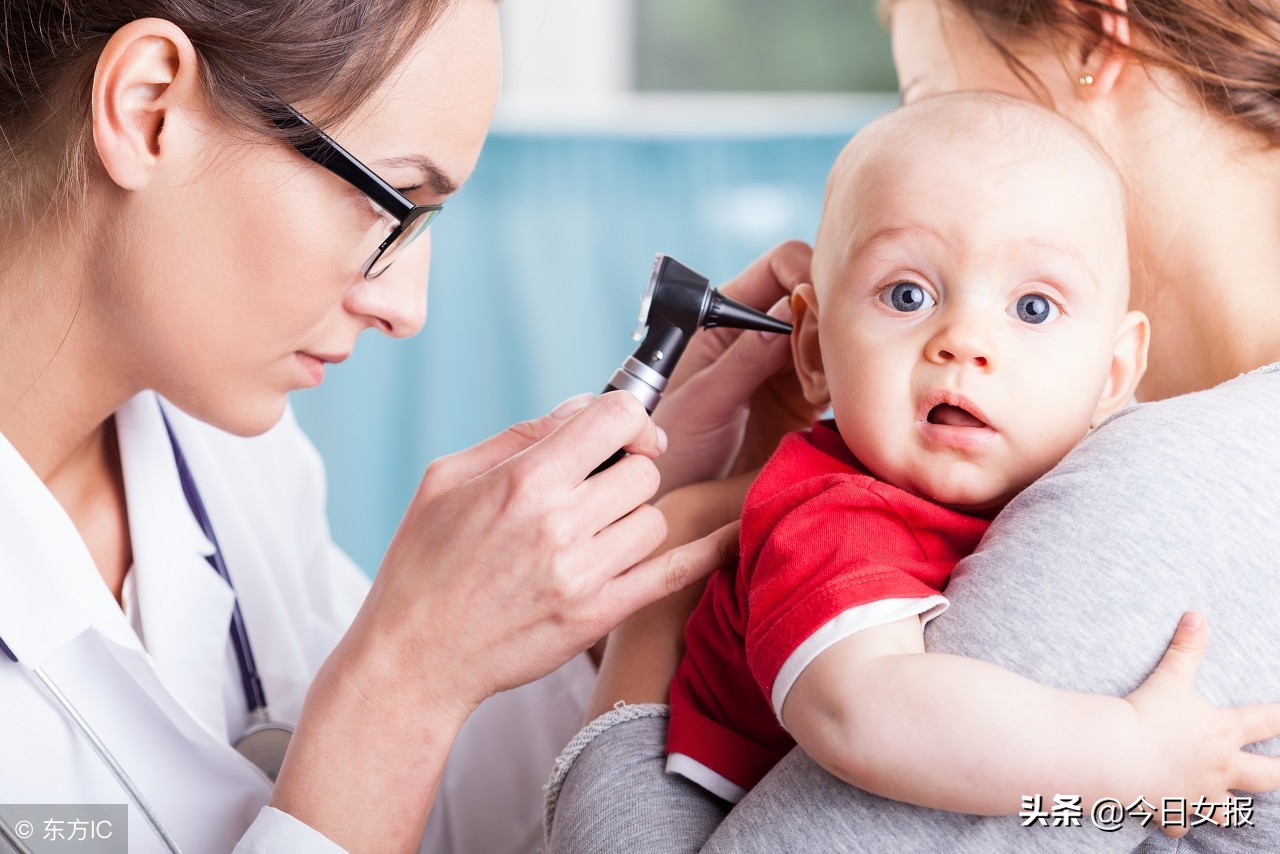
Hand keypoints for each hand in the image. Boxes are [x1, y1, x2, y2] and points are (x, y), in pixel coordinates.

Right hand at [352, 391, 738, 720]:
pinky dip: (706, 550)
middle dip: (628, 469)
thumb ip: (521, 435)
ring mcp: (585, 574)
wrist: (414, 658)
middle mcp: (560, 524)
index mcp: (524, 481)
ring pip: (655, 518)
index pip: (615, 417)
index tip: (618, 430)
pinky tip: (726, 532)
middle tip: (601, 485)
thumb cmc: (423, 564)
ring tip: (600, 528)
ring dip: (635, 516)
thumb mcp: (448, 478)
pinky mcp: (600, 616)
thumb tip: (582, 407)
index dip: (625, 416)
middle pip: (644, 470)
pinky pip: (675, 572)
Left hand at [652, 241, 823, 494]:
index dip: (805, 275)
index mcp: (724, 315)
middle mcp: (758, 332)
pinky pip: (838, 377)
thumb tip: (788, 310)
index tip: (819, 307)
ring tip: (826, 384)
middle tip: (830, 352)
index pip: (779, 266)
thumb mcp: (702, 401)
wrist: (673, 497)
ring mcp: (784, 365)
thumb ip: (744, 359)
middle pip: (814, 296)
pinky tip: (834, 402)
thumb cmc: (669, 446)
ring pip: (832, 336)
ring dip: (838, 353)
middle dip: (830, 315)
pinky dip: (845, 384)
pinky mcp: (803, 399)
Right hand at [1125, 612, 1279, 836]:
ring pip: (1230, 810)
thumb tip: (1196, 616)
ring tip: (1227, 800)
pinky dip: (1180, 818)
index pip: (1269, 721)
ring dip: (1230, 805)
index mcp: (1222, 732)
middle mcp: (1220, 768)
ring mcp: (1200, 794)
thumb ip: (1185, 648)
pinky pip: (1183, 822)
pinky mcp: (1175, 811)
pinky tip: (1174, 812)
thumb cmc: (1143, 715)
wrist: (1115, 755)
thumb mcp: (1168, 679)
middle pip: (1269, 776)